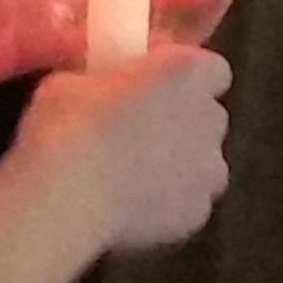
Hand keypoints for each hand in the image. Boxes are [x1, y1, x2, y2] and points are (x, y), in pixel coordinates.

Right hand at [15, 46, 230, 253]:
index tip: (156, 82)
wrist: (69, 194)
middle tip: (139, 126)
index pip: (213, 70)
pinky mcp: (196, 212)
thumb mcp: (74, 79)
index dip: (186, 77)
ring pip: (203, 163)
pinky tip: (129, 204)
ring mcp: (208, 170)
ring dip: (179, 163)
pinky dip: (167, 202)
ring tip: (132, 172)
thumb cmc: (69, 125)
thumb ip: (105, 79)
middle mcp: (210, 118)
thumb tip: (99, 87)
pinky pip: (188, 202)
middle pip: (209, 116)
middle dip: (183, 120)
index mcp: (186, 72)